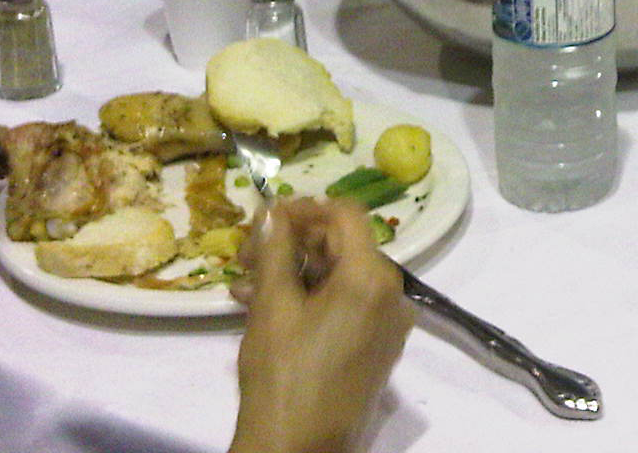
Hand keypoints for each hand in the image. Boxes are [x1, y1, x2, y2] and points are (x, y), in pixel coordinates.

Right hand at [228, 198, 413, 452]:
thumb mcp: (273, 306)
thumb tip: (273, 210)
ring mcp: (389, 323)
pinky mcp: (378, 347)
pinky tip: (265, 307)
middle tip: (246, 253)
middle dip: (294, 243)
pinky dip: (312, 299)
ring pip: (341, 277)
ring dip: (294, 273)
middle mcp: (393, 293)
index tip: (266, 217)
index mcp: (373, 276)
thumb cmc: (284, 374)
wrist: (299, 450)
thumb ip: (275, 250)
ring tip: (244, 285)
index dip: (305, 208)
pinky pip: (348, 305)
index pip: (346, 215)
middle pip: (344, 245)